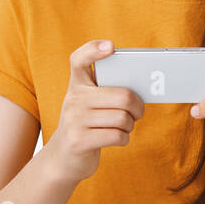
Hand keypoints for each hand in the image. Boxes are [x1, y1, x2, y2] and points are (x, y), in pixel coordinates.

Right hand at [49, 40, 144, 183]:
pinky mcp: (79, 141)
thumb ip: (108, 91)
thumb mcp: (89, 103)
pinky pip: (117, 135)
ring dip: (130, 126)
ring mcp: (74, 120)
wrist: (63, 157)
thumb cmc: (86, 125)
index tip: (111, 47)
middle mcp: (73, 99)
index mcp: (77, 84)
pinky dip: (124, 138)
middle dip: (138, 107)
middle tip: (136, 112)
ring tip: (123, 127)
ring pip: (123, 118)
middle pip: (123, 96)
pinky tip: (116, 138)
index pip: (79, 59)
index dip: (94, 49)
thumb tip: (141, 89)